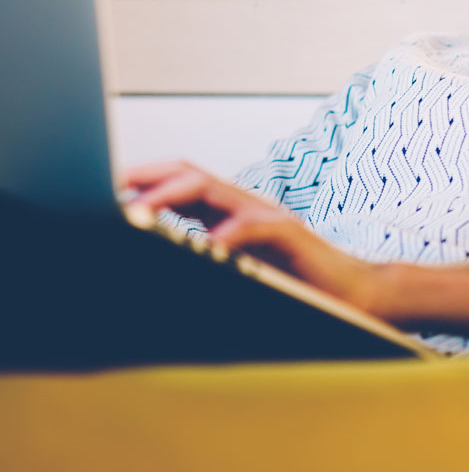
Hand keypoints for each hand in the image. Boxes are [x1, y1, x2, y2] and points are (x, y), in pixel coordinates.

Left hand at [121, 161, 379, 313]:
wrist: (356, 296)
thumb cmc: (297, 287)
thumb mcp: (244, 271)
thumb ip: (211, 261)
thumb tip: (162, 266)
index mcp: (231, 212)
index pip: (182, 183)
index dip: (145, 181)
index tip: (108, 191)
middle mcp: (247, 205)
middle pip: (190, 174)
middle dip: (148, 178)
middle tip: (112, 191)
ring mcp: (268, 215)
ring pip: (214, 190)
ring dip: (173, 197)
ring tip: (141, 212)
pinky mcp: (290, 234)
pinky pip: (252, 228)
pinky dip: (226, 235)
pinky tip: (207, 247)